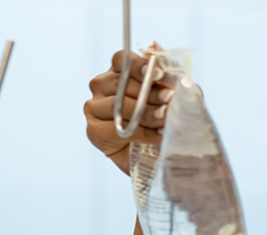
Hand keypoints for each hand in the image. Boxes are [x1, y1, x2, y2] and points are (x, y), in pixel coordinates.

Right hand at [85, 50, 175, 174]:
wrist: (159, 157)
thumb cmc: (164, 123)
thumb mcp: (172, 97)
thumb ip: (165, 73)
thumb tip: (155, 45)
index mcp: (118, 72)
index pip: (122, 59)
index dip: (140, 65)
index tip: (160, 74)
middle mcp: (101, 87)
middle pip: (120, 83)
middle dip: (149, 92)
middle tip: (169, 99)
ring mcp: (94, 108)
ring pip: (118, 105)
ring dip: (146, 113)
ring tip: (166, 119)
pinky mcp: (93, 131)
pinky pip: (117, 128)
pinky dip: (141, 133)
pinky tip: (158, 136)